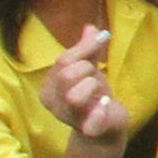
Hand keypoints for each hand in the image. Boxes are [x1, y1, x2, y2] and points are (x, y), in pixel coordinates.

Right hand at [35, 23, 133, 144]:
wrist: (107, 126)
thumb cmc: (93, 95)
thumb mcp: (89, 69)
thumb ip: (88, 50)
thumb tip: (91, 27)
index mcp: (49, 88)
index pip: (63, 61)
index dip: (85, 47)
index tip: (102, 38)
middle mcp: (54, 105)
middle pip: (67, 75)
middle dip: (87, 69)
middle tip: (95, 77)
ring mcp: (70, 119)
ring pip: (74, 95)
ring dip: (93, 86)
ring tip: (99, 92)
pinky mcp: (90, 130)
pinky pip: (90, 122)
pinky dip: (99, 111)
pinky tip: (105, 104)